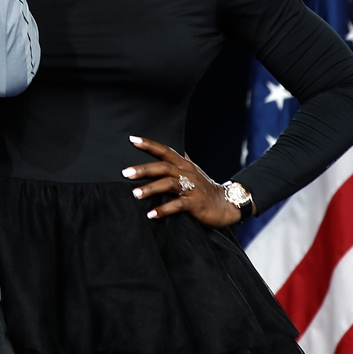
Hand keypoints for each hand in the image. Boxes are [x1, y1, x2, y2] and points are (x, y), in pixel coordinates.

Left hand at [122, 136, 244, 227]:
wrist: (227, 204)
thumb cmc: (205, 188)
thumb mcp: (191, 172)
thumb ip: (178, 162)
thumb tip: (168, 150)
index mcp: (184, 164)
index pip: (164, 150)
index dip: (149, 144)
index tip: (132, 140)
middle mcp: (187, 173)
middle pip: (163, 167)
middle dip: (144, 169)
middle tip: (126, 173)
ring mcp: (191, 187)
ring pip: (168, 184)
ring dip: (151, 188)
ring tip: (135, 194)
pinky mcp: (195, 203)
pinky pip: (177, 205)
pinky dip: (164, 209)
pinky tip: (152, 214)